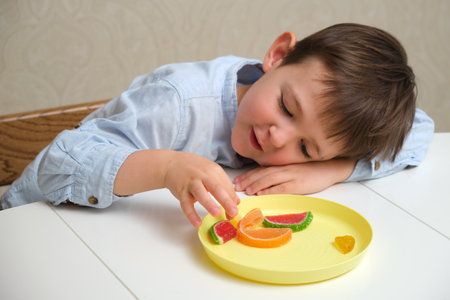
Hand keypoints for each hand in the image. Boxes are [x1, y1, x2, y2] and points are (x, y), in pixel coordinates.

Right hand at [164, 152, 239, 226]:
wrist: (171, 164)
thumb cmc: (194, 169)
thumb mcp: (211, 171)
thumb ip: (224, 185)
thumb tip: (236, 201)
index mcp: (214, 170)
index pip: (226, 186)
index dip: (232, 199)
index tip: (235, 211)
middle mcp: (203, 175)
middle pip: (217, 188)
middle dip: (226, 200)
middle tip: (233, 212)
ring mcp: (191, 183)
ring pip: (201, 194)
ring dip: (209, 204)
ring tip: (216, 213)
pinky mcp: (181, 191)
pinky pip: (186, 204)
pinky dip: (191, 214)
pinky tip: (197, 223)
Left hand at [234, 158, 355, 195]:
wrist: (331, 167)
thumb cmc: (311, 170)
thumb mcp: (293, 169)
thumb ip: (280, 173)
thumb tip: (264, 182)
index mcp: (282, 165)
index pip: (261, 170)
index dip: (248, 175)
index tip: (237, 180)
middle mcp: (284, 169)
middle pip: (262, 174)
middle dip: (248, 180)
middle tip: (236, 186)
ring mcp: (291, 175)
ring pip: (270, 179)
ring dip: (256, 184)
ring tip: (246, 190)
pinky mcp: (299, 184)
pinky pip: (282, 187)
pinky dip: (271, 190)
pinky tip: (262, 193)